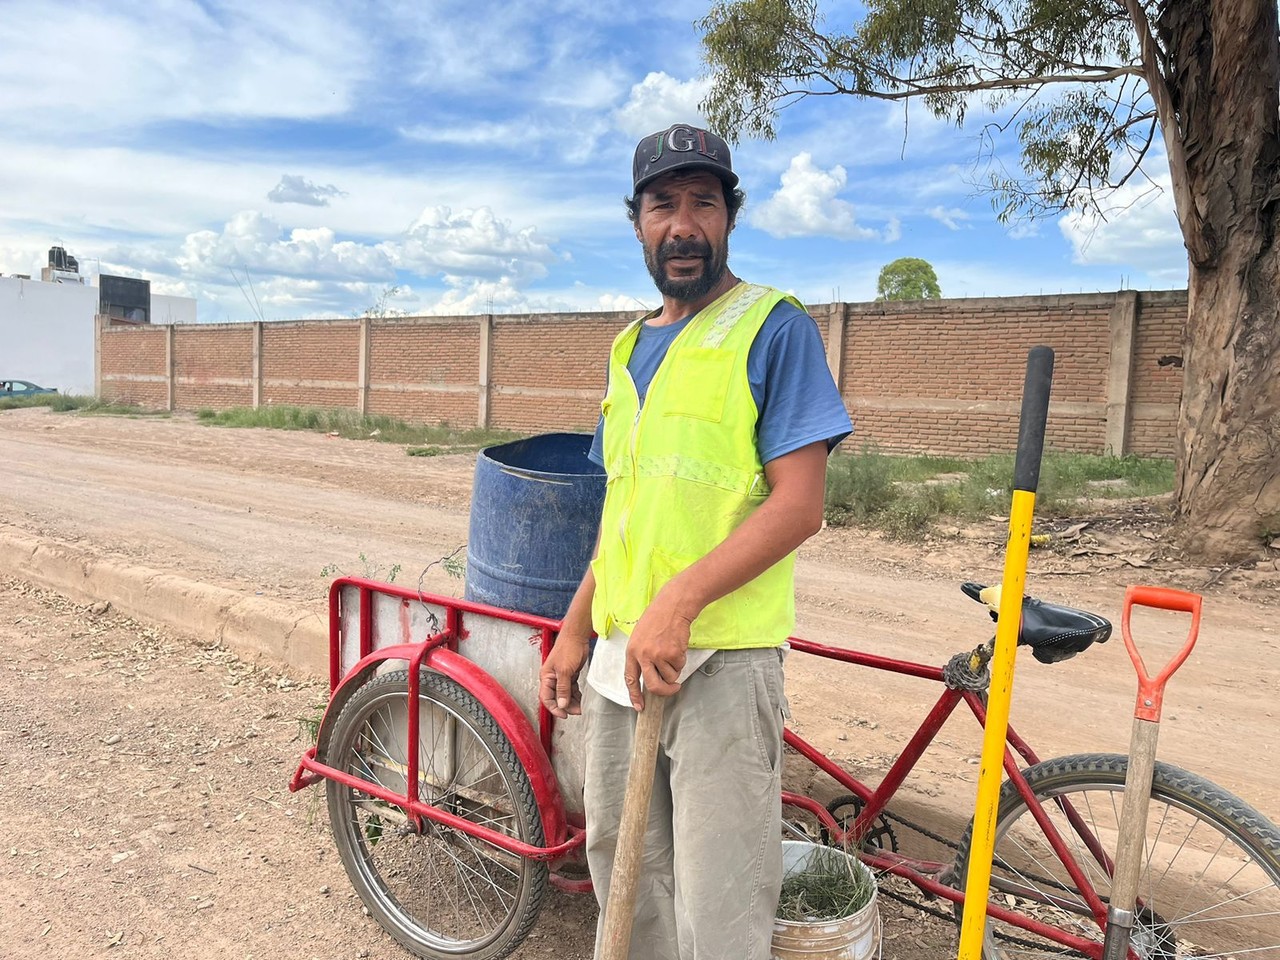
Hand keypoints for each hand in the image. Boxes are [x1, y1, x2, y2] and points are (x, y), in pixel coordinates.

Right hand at [539, 634, 590, 718]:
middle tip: (577, 711)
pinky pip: (571, 688)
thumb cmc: (567, 648)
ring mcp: (561, 676)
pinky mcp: (570, 674)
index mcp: (546, 677)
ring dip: (572, 701)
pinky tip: (581, 698)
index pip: (546, 698)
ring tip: (581, 707)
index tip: (564, 715)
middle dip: (566, 706)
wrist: (577, 636)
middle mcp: (552, 678)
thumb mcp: (564, 670)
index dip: (554, 708)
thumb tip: (561, 704)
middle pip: (556, 698)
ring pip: (565, 694)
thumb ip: (562, 689)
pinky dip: (576, 694)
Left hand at [624, 590, 693, 709]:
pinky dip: (681, 659)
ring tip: (673, 651)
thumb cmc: (657, 619)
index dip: (634, 695)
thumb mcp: (641, 637)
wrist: (673, 605)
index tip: (639, 707)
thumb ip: (641, 656)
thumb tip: (649, 677)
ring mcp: (657, 654)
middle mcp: (643, 655)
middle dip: (664, 691)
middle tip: (673, 689)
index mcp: (632, 651)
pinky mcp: (672, 653)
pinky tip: (678, 645)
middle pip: (652, 686)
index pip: (630, 679)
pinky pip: (679, 666)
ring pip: (670, 676)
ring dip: (675, 669)